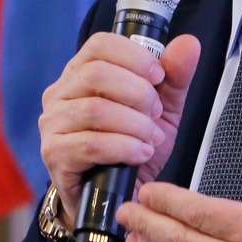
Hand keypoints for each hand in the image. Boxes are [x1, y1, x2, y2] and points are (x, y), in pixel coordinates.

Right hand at [38, 32, 201, 225]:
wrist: (115, 197)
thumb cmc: (132, 148)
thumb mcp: (161, 111)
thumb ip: (175, 77)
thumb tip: (189, 43)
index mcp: (81, 72)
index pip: (99, 44)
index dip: (134, 57)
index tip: (158, 78)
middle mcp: (60, 93)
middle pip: (97, 74)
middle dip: (138, 94)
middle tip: (156, 115)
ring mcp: (53, 123)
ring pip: (95, 110)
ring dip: (134, 124)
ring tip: (151, 139)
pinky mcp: (54, 153)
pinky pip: (90, 144)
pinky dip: (123, 147)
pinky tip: (140, 154)